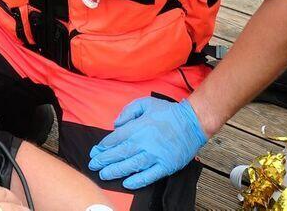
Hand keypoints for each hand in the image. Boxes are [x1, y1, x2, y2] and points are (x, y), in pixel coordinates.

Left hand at [88, 97, 206, 189]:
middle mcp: (144, 142)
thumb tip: (116, 124)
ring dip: (115, 171)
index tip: (95, 151)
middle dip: (104, 160)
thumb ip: (128, 111)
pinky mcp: (165, 166)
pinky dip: (137, 181)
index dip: (103, 146)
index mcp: (138, 127)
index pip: (115, 139)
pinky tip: (127, 183)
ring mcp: (155, 155)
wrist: (193, 122)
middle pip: (119, 153)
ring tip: (103, 175)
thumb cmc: (169, 112)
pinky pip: (149, 176)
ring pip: (131, 166)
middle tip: (93, 165)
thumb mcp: (146, 103)